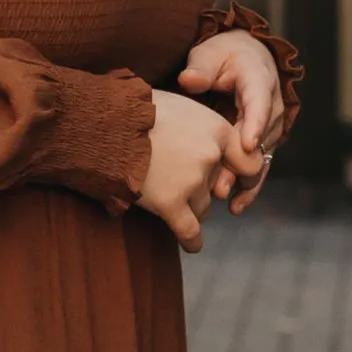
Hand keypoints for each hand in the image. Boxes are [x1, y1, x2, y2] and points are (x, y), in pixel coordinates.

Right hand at [138, 86, 241, 251]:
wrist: (103, 123)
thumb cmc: (135, 111)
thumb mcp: (179, 106)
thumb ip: (200, 128)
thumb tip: (209, 145)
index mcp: (216, 129)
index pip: (248, 161)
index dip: (242, 174)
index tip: (235, 182)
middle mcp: (209, 155)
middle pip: (216, 186)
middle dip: (199, 186)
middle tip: (172, 174)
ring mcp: (191, 181)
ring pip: (202, 207)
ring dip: (186, 204)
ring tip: (158, 187)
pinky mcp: (170, 203)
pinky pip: (189, 231)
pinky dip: (192, 240)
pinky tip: (192, 245)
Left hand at [178, 27, 288, 209]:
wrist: (244, 58)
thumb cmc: (223, 55)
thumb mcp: (210, 54)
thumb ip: (201, 68)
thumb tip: (189, 80)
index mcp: (260, 81)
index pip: (260, 104)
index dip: (254, 125)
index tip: (246, 145)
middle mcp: (272, 106)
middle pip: (259, 138)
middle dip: (240, 163)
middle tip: (219, 185)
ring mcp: (269, 127)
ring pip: (260, 157)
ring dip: (242, 178)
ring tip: (223, 198)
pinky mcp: (262, 142)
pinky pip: (258, 165)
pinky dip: (248, 185)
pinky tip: (236, 205)